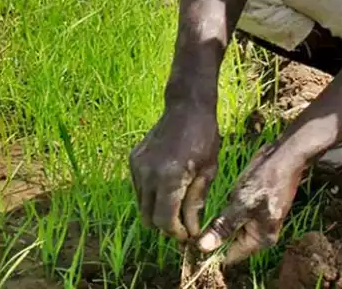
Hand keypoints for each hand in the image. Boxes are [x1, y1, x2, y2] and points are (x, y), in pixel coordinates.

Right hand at [129, 105, 220, 240]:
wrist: (186, 107)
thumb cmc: (204, 138)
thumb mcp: (208, 172)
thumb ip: (195, 203)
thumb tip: (190, 230)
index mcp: (169, 178)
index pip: (165, 220)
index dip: (176, 232)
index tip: (188, 234)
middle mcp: (148, 174)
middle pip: (149, 218)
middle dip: (166, 225)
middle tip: (183, 224)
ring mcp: (137, 166)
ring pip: (142, 205)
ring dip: (158, 210)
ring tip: (177, 205)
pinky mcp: (133, 160)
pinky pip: (139, 189)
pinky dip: (152, 195)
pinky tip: (167, 186)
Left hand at [196, 142, 306, 264]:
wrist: (285, 157)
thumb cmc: (265, 181)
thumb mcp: (242, 204)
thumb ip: (223, 226)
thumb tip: (203, 247)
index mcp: (260, 240)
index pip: (230, 256)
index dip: (211, 252)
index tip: (191, 245)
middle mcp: (261, 235)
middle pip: (231, 244)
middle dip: (214, 237)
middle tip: (190, 230)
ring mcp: (259, 220)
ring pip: (233, 229)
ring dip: (218, 225)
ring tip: (196, 220)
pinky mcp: (256, 207)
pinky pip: (237, 217)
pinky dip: (226, 214)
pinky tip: (213, 207)